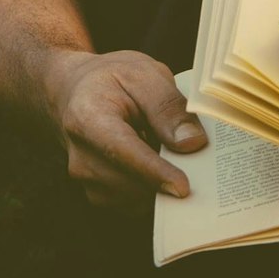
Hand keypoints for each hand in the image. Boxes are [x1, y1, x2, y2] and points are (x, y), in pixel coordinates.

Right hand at [43, 48, 206, 212]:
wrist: (78, 91)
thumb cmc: (112, 79)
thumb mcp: (143, 74)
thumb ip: (167, 106)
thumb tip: (192, 143)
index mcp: (87, 117)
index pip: (122, 151)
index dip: (154, 171)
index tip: (183, 187)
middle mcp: (80, 154)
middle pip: (129, 181)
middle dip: (166, 179)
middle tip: (201, 163)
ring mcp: (86, 178)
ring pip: (135, 197)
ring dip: (161, 184)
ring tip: (175, 154)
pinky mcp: (98, 193)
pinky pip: (135, 203)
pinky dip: (154, 189)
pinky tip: (163, 165)